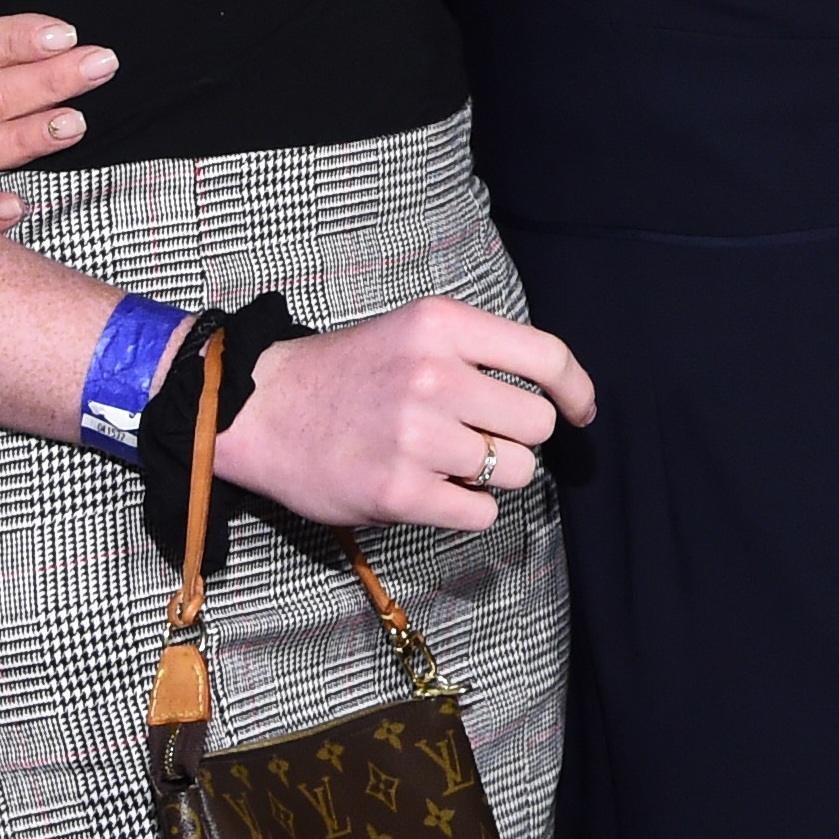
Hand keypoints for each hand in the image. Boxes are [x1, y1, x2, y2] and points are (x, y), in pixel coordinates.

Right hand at [208, 293, 596, 532]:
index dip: (576, 390)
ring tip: (444, 462)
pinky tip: (431, 490)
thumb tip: (552, 396)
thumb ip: (477, 354)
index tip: (579, 412)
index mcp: (442, 325)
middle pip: (536, 424)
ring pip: (516, 471)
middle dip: (517, 438)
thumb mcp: (413, 333)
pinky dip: (466, 509)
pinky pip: (480, 513)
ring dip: (492, 475)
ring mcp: (416, 436)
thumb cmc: (347, 374)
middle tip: (477, 437)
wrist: (259, 408)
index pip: (547, 358)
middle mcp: (434, 375)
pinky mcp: (399, 491)